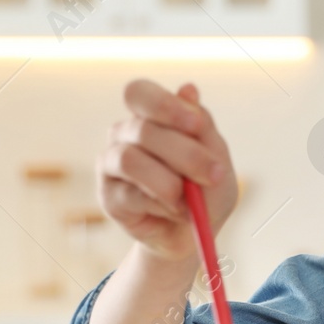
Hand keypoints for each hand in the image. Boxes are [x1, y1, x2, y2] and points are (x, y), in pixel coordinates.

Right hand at [97, 80, 238, 261]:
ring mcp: (111, 164)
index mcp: (149, 116)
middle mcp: (124, 134)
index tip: (196, 125)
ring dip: (169, 183)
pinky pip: (132, 195)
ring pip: (131, 160)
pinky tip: (176, 212)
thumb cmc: (206, 190)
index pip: (138, 93)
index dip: (164, 104)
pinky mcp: (108, 196)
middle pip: (142, 129)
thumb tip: (189, 89)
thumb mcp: (216, 158)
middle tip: (215, 175)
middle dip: (186, 154)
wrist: (195, 234)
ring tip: (191, 201)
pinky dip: (163, 206)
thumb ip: (202, 127)